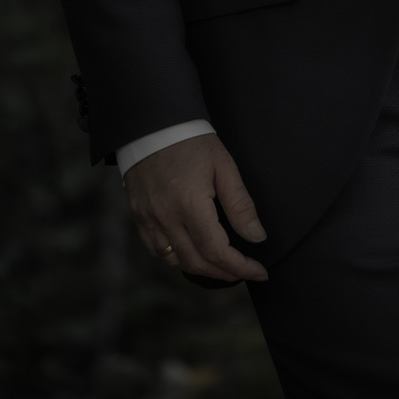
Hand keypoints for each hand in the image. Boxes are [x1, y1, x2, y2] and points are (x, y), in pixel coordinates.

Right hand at [124, 133, 267, 282]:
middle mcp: (166, 218)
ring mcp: (148, 220)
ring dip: (202, 269)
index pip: (217, 251)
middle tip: (246, 271)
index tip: (260, 271)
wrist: (152, 125)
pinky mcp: (138, 217)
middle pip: (197, 262)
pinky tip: (192, 254)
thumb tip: (256, 236)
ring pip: (175, 262)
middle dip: (225, 273)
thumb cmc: (191, 141)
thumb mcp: (223, 166)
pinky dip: (177, 260)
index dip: (241, 267)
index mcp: (190, 205)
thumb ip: (240, 204)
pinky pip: (157, 251)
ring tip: (223, 266)